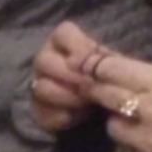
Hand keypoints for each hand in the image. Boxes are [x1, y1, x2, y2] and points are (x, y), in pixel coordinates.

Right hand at [27, 20, 115, 135]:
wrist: (111, 108)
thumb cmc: (110, 80)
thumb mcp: (113, 67)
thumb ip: (102, 62)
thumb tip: (88, 69)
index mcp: (65, 41)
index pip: (63, 33)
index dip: (77, 47)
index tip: (93, 62)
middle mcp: (46, 59)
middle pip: (43, 60)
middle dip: (70, 76)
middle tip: (90, 87)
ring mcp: (39, 84)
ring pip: (40, 88)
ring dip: (66, 97)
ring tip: (86, 104)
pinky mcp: (39, 110)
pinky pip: (40, 112)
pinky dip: (58, 117)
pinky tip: (75, 118)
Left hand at [93, 55, 151, 151]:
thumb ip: (151, 78)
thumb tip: (118, 69)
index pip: (112, 69)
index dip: (96, 66)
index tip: (87, 64)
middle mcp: (150, 111)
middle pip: (104, 94)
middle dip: (97, 89)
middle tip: (93, 86)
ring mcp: (146, 141)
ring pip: (112, 125)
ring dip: (118, 120)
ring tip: (135, 120)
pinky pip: (127, 148)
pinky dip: (132, 143)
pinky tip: (150, 140)